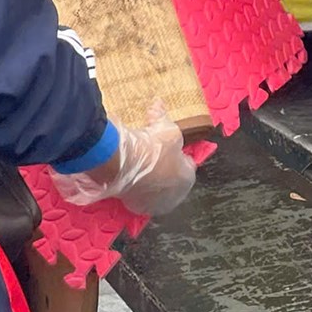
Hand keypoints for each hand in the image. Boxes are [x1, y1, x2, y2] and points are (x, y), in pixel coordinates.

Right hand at [50, 104, 196, 218]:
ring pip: (155, 187)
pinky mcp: (137, 207)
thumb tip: (157, 104)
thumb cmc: (151, 146)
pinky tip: (130, 171)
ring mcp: (156, 204)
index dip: (179, 153)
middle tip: (154, 152)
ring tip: (140, 161)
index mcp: (187, 177)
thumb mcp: (163, 126)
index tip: (170, 145)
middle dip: (166, 167)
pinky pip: (139, 193)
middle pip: (172, 178)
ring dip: (151, 177)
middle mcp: (175, 196)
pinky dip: (136, 184)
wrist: (122, 164)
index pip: (188, 165)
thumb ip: (162, 115)